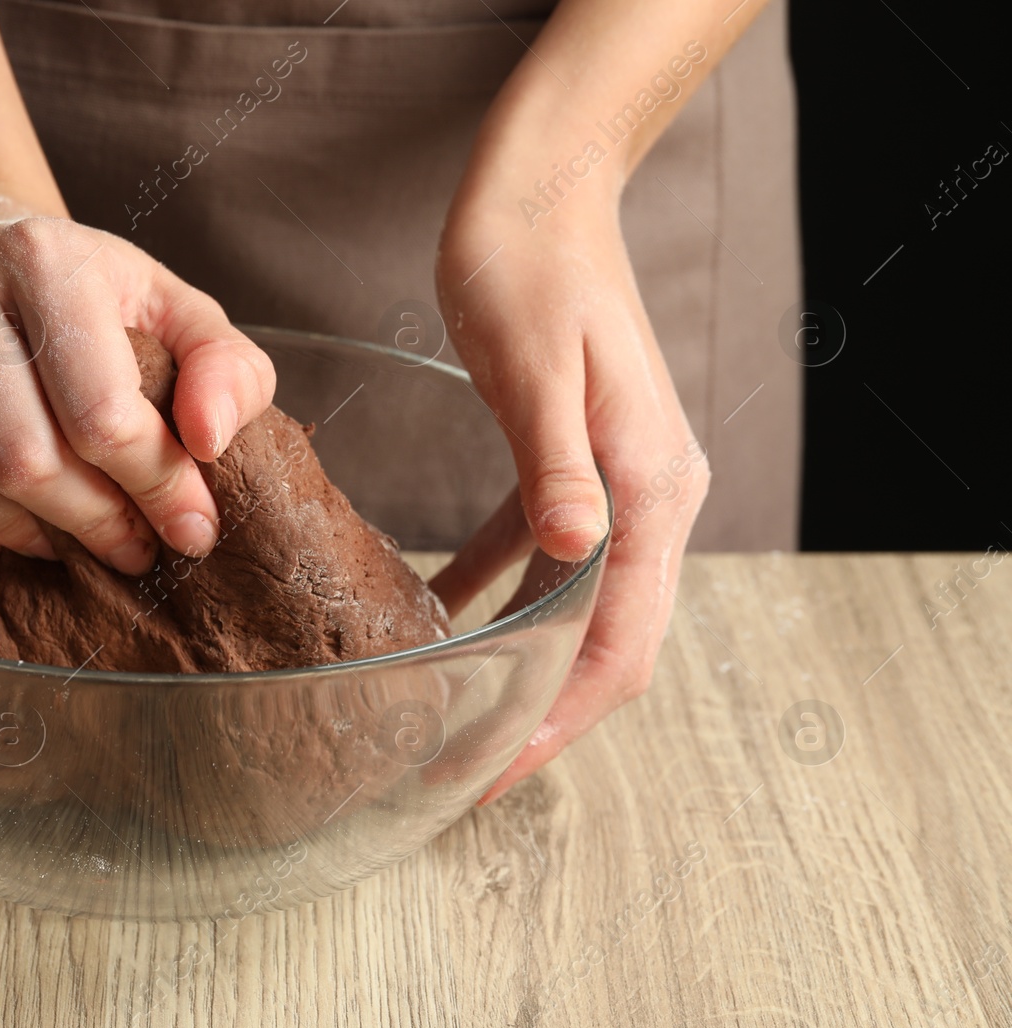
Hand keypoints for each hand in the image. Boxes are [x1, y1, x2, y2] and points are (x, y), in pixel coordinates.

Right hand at [0, 216, 274, 574]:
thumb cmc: (89, 300)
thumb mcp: (179, 316)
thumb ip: (228, 372)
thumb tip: (208, 441)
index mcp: (43, 254)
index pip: (100, 411)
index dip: (156, 489)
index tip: (190, 529)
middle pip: (18, 458)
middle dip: (91, 523)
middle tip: (130, 547)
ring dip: (10, 536)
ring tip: (60, 541)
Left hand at [432, 167, 708, 801]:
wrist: (542, 191)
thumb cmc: (530, 266)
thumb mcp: (534, 368)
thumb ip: (555, 467)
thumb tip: (574, 553)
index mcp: (650, 485)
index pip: (621, 638)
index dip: (563, 718)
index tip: (500, 770)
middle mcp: (649, 494)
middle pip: (610, 641)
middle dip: (544, 713)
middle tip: (467, 768)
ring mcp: (615, 480)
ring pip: (577, 606)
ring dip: (523, 664)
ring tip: (456, 715)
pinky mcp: (572, 461)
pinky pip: (541, 552)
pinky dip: (499, 591)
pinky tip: (442, 612)